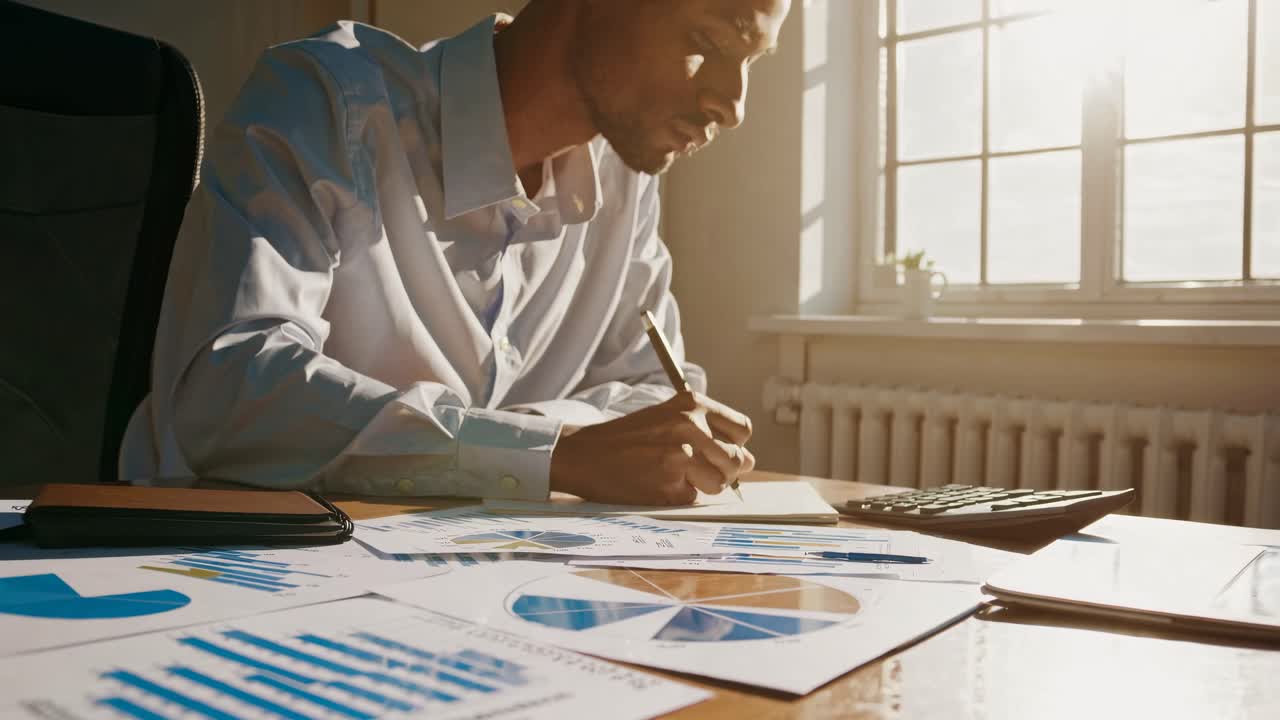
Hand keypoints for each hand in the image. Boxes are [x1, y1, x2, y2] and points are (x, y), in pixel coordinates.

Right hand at [549, 392, 754, 504]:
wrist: (584, 453)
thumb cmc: (629, 437)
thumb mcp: (668, 415)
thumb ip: (706, 430)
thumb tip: (749, 462)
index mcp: (693, 404)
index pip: (743, 430)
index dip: (735, 445)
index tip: (719, 452)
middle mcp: (691, 425)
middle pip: (738, 459)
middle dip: (725, 471)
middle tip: (698, 472)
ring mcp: (681, 455)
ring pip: (720, 483)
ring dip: (704, 487)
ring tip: (678, 478)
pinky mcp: (669, 484)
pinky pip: (694, 498)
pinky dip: (680, 497)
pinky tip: (659, 485)